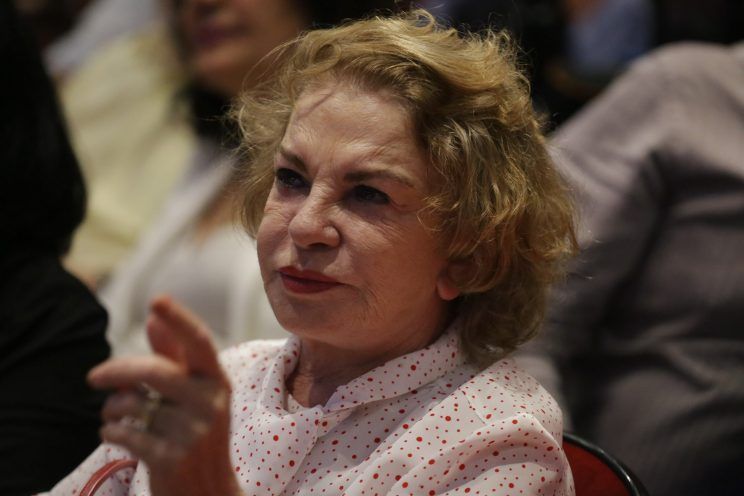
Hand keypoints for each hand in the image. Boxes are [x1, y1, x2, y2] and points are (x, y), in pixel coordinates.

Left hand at [88, 296, 242, 495]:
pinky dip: (110, 431)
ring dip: (112, 408)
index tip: (157, 300)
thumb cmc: (198, 433)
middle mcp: (211, 403)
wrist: (210, 490)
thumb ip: (175, 358)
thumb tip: (153, 321)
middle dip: (116, 371)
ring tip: (113, 414)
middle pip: (154, 371)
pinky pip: (125, 432)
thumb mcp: (195, 395)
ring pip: (134, 404)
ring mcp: (194, 432)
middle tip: (93, 378)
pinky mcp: (172, 458)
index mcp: (217, 380)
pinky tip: (115, 433)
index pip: (199, 342)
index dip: (179, 319)